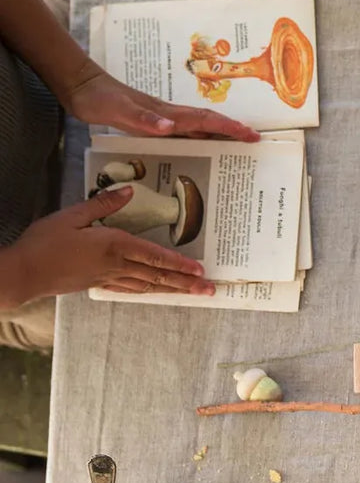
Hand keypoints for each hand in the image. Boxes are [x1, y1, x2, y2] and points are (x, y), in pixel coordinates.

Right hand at [0, 188, 212, 307]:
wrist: (24, 273)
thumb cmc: (45, 242)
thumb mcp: (73, 215)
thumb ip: (104, 203)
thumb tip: (130, 190)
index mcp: (114, 246)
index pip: (156, 256)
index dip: (181, 264)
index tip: (201, 270)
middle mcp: (117, 265)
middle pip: (159, 275)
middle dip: (187, 283)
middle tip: (211, 289)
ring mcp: (109, 278)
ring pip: (149, 285)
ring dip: (174, 289)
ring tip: (194, 293)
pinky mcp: (98, 285)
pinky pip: (132, 288)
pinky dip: (149, 290)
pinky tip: (157, 290)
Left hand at [62, 63, 259, 141]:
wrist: (80, 86)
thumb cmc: (98, 99)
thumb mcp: (119, 111)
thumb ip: (145, 119)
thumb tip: (171, 126)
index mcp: (168, 114)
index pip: (206, 120)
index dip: (230, 128)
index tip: (251, 135)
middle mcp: (170, 115)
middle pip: (209, 123)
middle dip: (233, 131)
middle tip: (254, 141)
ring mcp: (162, 118)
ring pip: (199, 128)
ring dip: (219, 135)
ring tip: (236, 147)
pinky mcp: (153, 123)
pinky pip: (184, 133)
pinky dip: (198, 140)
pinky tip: (199, 148)